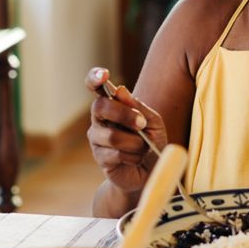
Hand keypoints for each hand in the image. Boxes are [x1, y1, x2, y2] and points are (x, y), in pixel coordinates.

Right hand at [85, 67, 168, 195]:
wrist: (151, 173)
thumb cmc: (152, 143)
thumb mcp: (153, 122)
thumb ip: (139, 107)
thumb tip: (120, 90)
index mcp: (112, 105)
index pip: (95, 87)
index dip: (95, 78)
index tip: (104, 74)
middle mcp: (100, 119)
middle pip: (100, 107)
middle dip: (124, 114)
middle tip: (142, 124)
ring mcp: (97, 139)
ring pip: (111, 135)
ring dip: (135, 142)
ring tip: (143, 148)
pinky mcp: (100, 158)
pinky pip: (115, 154)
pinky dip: (132, 156)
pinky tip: (136, 159)